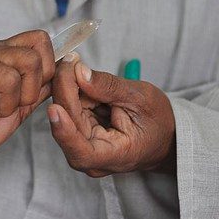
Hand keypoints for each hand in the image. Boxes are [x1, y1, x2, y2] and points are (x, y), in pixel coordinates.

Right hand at [0, 30, 54, 171]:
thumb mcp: (14, 109)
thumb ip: (35, 90)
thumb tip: (64, 68)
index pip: (38, 39)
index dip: (47, 68)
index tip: (32, 92)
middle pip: (30, 59)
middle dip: (26, 93)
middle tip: (6, 108)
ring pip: (9, 79)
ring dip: (3, 108)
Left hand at [48, 53, 174, 176]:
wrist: (164, 133)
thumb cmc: (157, 121)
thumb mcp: (141, 98)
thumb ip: (109, 87)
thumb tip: (80, 73)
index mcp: (113, 155)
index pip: (81, 153)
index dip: (64, 131)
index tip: (55, 109)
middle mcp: (93, 156)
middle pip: (68, 124)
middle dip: (65, 89)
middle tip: (70, 61)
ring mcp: (83, 144)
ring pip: (65, 112)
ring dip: (69, 87)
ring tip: (79, 68)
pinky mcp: (79, 132)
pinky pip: (68, 108)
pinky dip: (72, 90)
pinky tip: (79, 77)